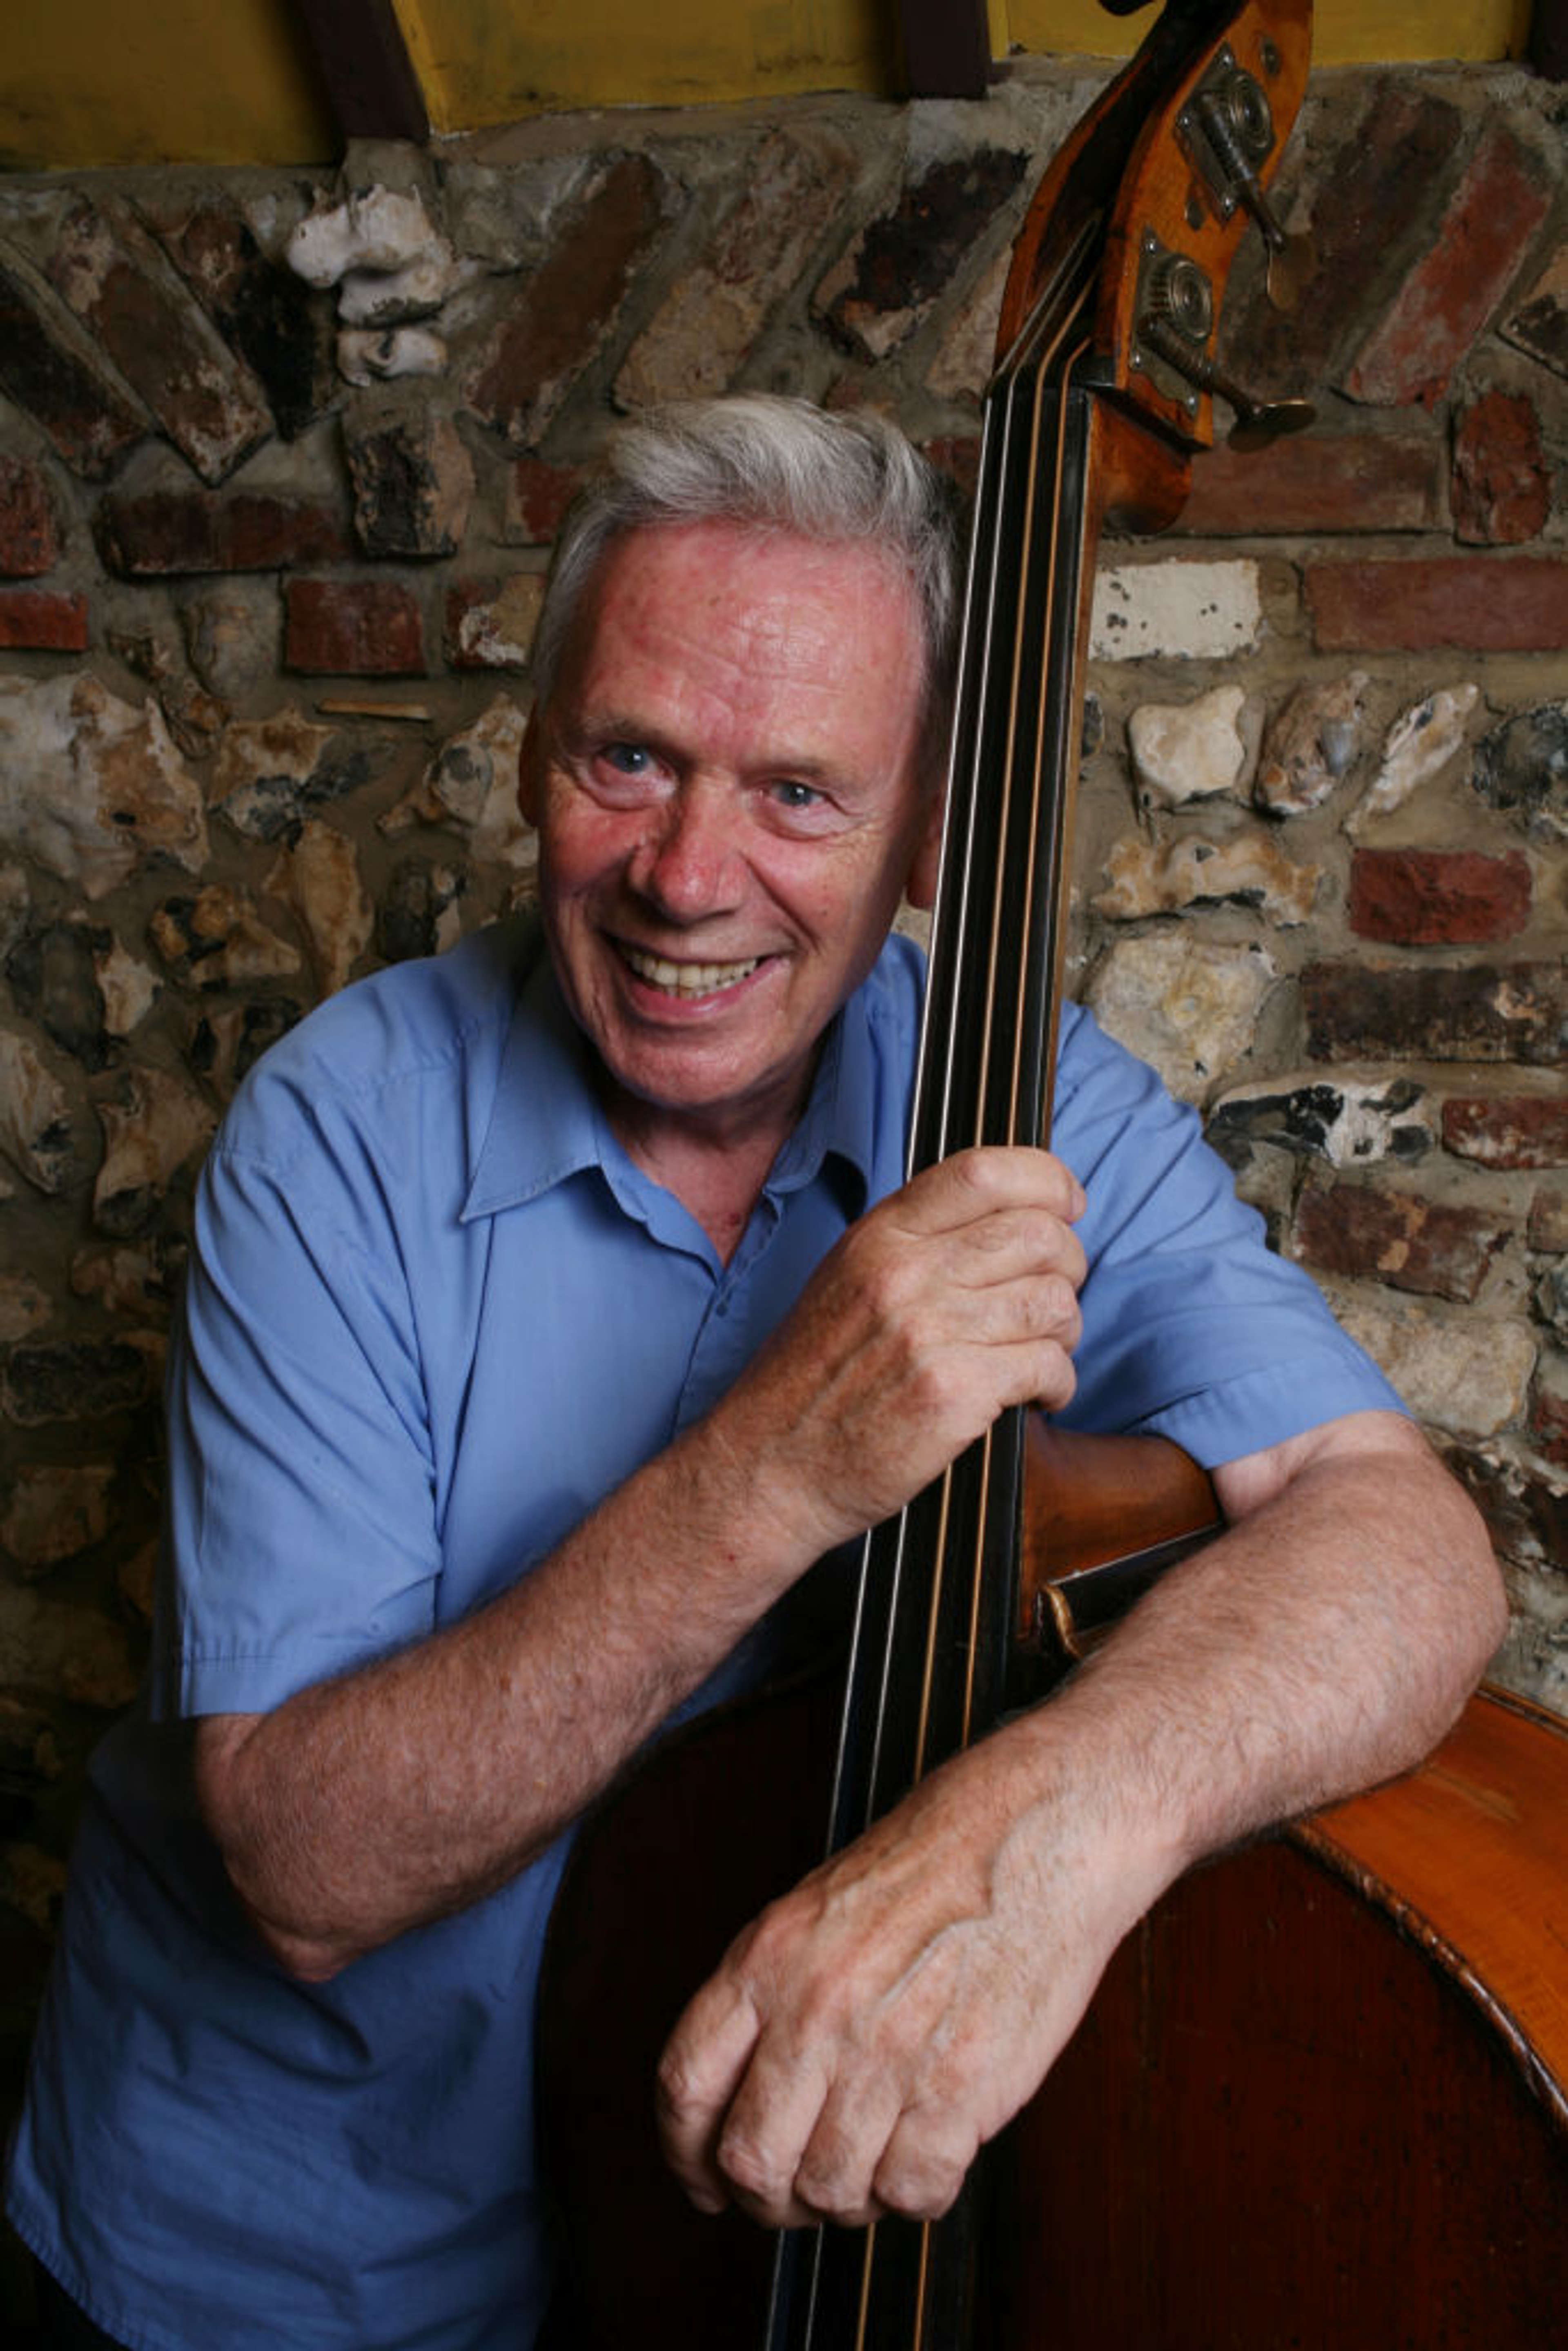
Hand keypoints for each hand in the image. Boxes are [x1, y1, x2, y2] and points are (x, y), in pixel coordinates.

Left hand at [654, 1721, 1134, 2230]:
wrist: (1036, 1834)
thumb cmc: (937, 1862)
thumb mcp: (818, 1908)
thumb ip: (773, 1995)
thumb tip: (740, 2095)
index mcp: (768, 1958)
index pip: (683, 2085)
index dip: (683, 2154)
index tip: (703, 2179)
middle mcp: (817, 2008)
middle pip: (750, 2159)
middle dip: (766, 2198)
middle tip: (794, 2194)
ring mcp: (888, 2053)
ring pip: (830, 2190)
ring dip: (846, 2202)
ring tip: (872, 2165)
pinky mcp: (961, 2088)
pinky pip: (913, 2192)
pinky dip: (916, 2194)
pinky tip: (928, 2155)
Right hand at [714, 1146, 1086, 1562]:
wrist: (766, 1467)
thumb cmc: (811, 1381)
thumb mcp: (847, 1280)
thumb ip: (917, 1243)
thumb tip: (1011, 1218)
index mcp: (879, 1237)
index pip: (985, 1170)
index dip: (1047, 1181)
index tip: (1067, 1205)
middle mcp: (904, 1273)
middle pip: (1039, 1235)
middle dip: (1069, 1267)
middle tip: (1052, 1303)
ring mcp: (928, 1332)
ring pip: (1053, 1302)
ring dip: (1065, 1331)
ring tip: (1040, 1355)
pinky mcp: (952, 1393)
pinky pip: (1048, 1365)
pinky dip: (1058, 1384)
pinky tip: (1037, 1397)